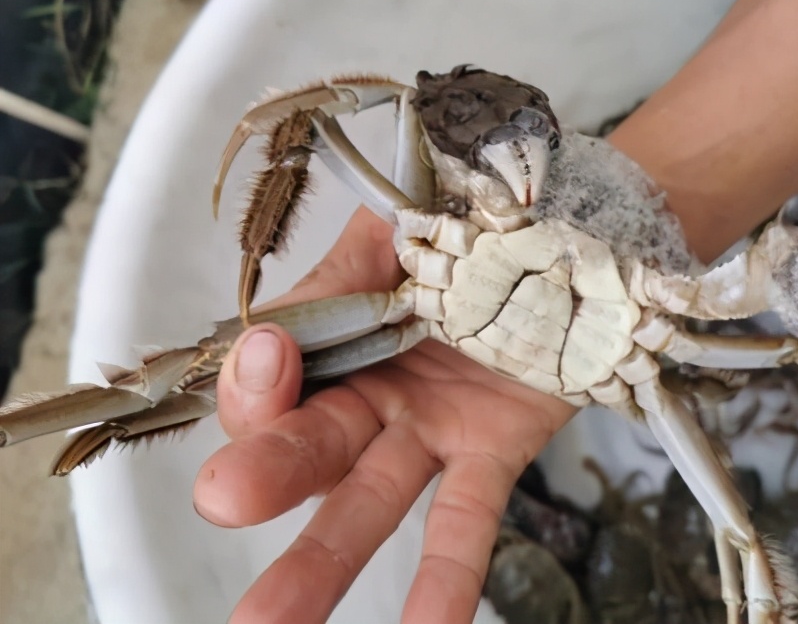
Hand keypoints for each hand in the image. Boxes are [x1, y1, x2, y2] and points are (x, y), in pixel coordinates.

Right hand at [193, 207, 576, 623]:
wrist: (565, 233)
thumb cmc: (470, 221)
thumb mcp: (393, 229)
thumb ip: (335, 279)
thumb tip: (269, 337)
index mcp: (333, 336)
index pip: (269, 377)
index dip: (259, 377)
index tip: (274, 353)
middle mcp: (370, 395)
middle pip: (305, 446)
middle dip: (266, 472)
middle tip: (226, 499)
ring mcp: (428, 431)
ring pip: (366, 502)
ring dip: (320, 561)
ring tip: (270, 623)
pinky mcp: (492, 452)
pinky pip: (466, 522)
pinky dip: (446, 580)